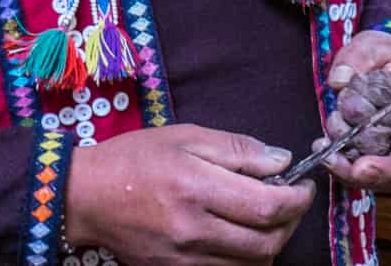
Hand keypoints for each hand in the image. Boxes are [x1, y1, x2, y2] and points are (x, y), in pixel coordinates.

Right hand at [64, 123, 315, 265]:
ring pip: (253, 264)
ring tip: (268, 219)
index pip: (269, 206)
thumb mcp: (186, 137)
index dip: (298, 199)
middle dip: (291, 223)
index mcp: (197, 187)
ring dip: (272, 243)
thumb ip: (237, 148)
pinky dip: (246, 259)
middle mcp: (194, 229)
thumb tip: (281, 160)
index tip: (304, 186)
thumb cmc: (135, 159)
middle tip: (291, 202)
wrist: (87, 197)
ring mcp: (185, 258)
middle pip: (268, 242)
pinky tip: (242, 237)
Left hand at [315, 30, 390, 193]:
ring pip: (387, 175)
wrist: (390, 71)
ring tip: (329, 154)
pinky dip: (346, 170)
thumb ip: (358, 56)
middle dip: (384, 169)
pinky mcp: (380, 161)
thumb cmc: (386, 58)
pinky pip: (367, 175)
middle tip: (360, 169)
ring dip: (357, 170)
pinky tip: (326, 154)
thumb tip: (339, 81)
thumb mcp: (374, 44)